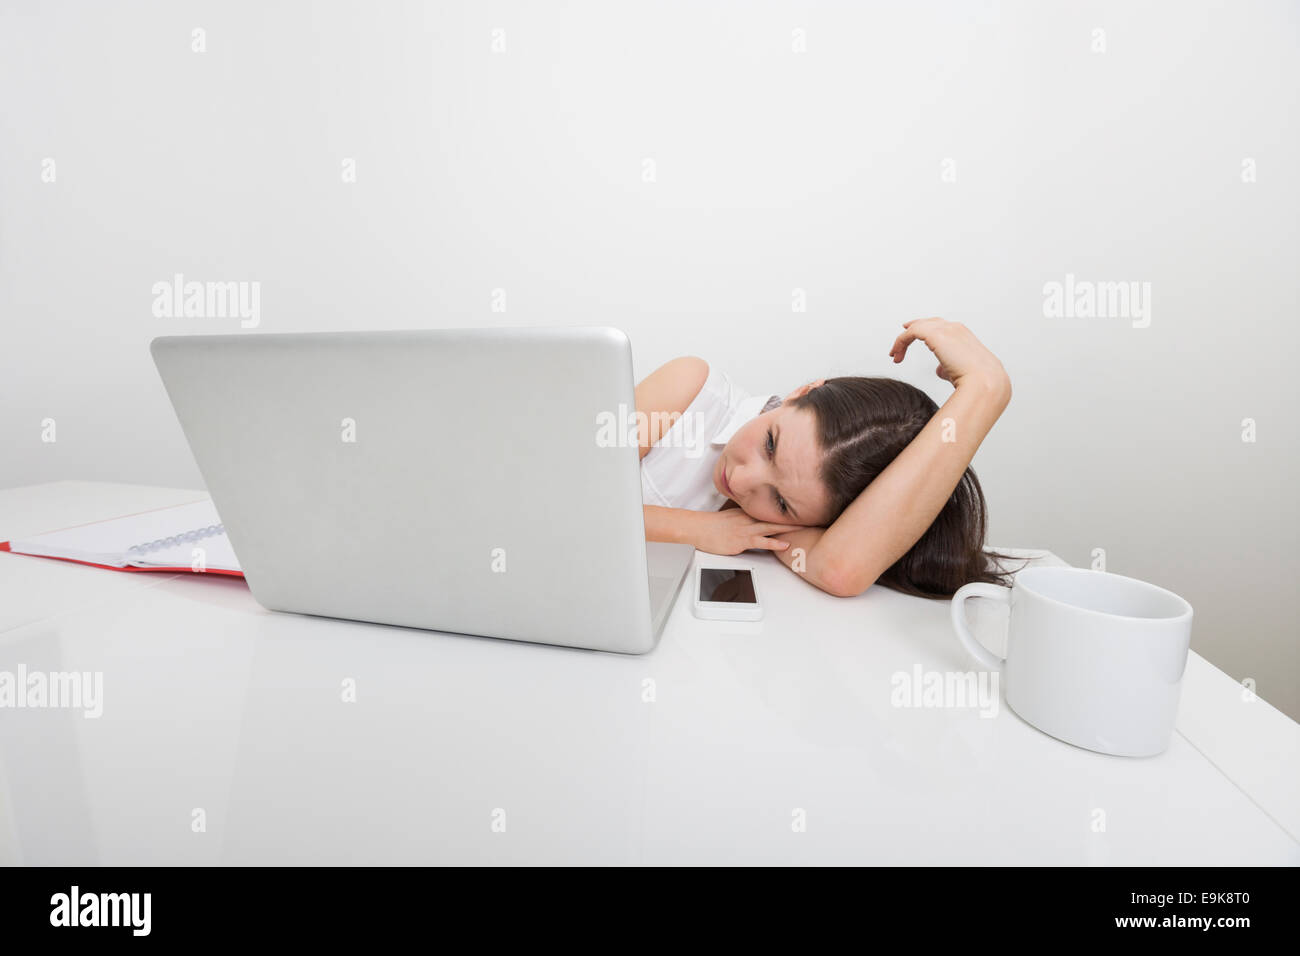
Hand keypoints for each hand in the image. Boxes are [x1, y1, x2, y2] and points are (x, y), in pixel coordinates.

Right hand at [688, 509, 813, 555]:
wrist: (698, 528)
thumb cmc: (713, 525)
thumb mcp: (733, 517)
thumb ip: (747, 518)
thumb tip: (758, 521)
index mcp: (748, 513)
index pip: (772, 512)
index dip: (789, 512)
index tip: (806, 511)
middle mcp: (750, 519)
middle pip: (776, 517)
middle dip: (796, 517)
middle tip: (814, 517)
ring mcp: (746, 529)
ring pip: (772, 527)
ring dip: (789, 528)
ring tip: (806, 528)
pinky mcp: (742, 541)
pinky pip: (760, 542)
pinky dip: (774, 543)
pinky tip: (785, 544)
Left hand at [887, 317, 1009, 392]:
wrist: (984, 381)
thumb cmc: (977, 382)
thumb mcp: (961, 372)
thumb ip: (948, 367)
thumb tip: (939, 370)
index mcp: (963, 335)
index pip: (940, 327)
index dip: (924, 331)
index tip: (910, 339)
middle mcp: (955, 328)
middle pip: (928, 322)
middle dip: (913, 329)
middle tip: (900, 341)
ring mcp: (946, 329)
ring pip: (918, 327)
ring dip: (903, 341)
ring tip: (895, 354)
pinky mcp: (935, 333)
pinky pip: (911, 332)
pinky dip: (901, 342)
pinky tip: (896, 354)